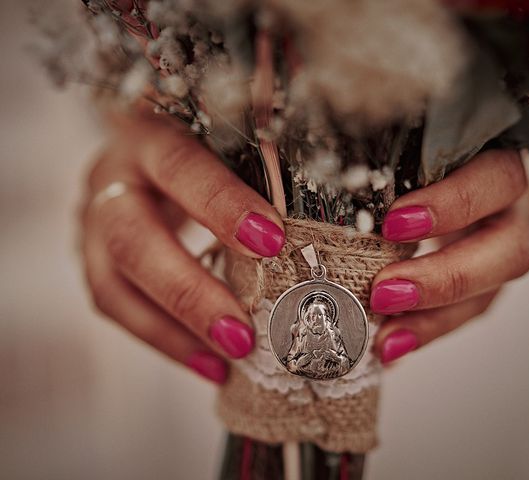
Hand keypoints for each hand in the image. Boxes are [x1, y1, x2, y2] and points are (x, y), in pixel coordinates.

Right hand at [80, 111, 284, 383]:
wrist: (145, 148)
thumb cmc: (205, 145)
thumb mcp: (230, 137)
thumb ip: (264, 162)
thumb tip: (328, 215)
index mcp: (150, 134)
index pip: (181, 167)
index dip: (221, 206)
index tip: (273, 242)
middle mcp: (113, 178)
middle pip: (134, 240)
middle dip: (190, 292)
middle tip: (242, 335)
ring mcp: (95, 222)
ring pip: (113, 285)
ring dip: (176, 330)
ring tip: (230, 360)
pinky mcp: (95, 258)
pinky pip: (119, 308)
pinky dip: (167, 340)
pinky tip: (210, 365)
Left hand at [371, 150, 528, 363]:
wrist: (434, 170)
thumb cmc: (408, 152)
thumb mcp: (393, 148)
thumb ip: (367, 166)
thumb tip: (305, 215)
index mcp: (494, 163)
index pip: (495, 177)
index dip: (453, 204)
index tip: (393, 225)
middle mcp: (510, 208)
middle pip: (509, 249)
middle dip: (446, 277)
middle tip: (384, 293)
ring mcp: (500, 248)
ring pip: (490, 293)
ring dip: (435, 319)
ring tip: (386, 340)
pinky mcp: (484, 282)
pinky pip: (464, 314)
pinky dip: (425, 331)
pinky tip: (387, 347)